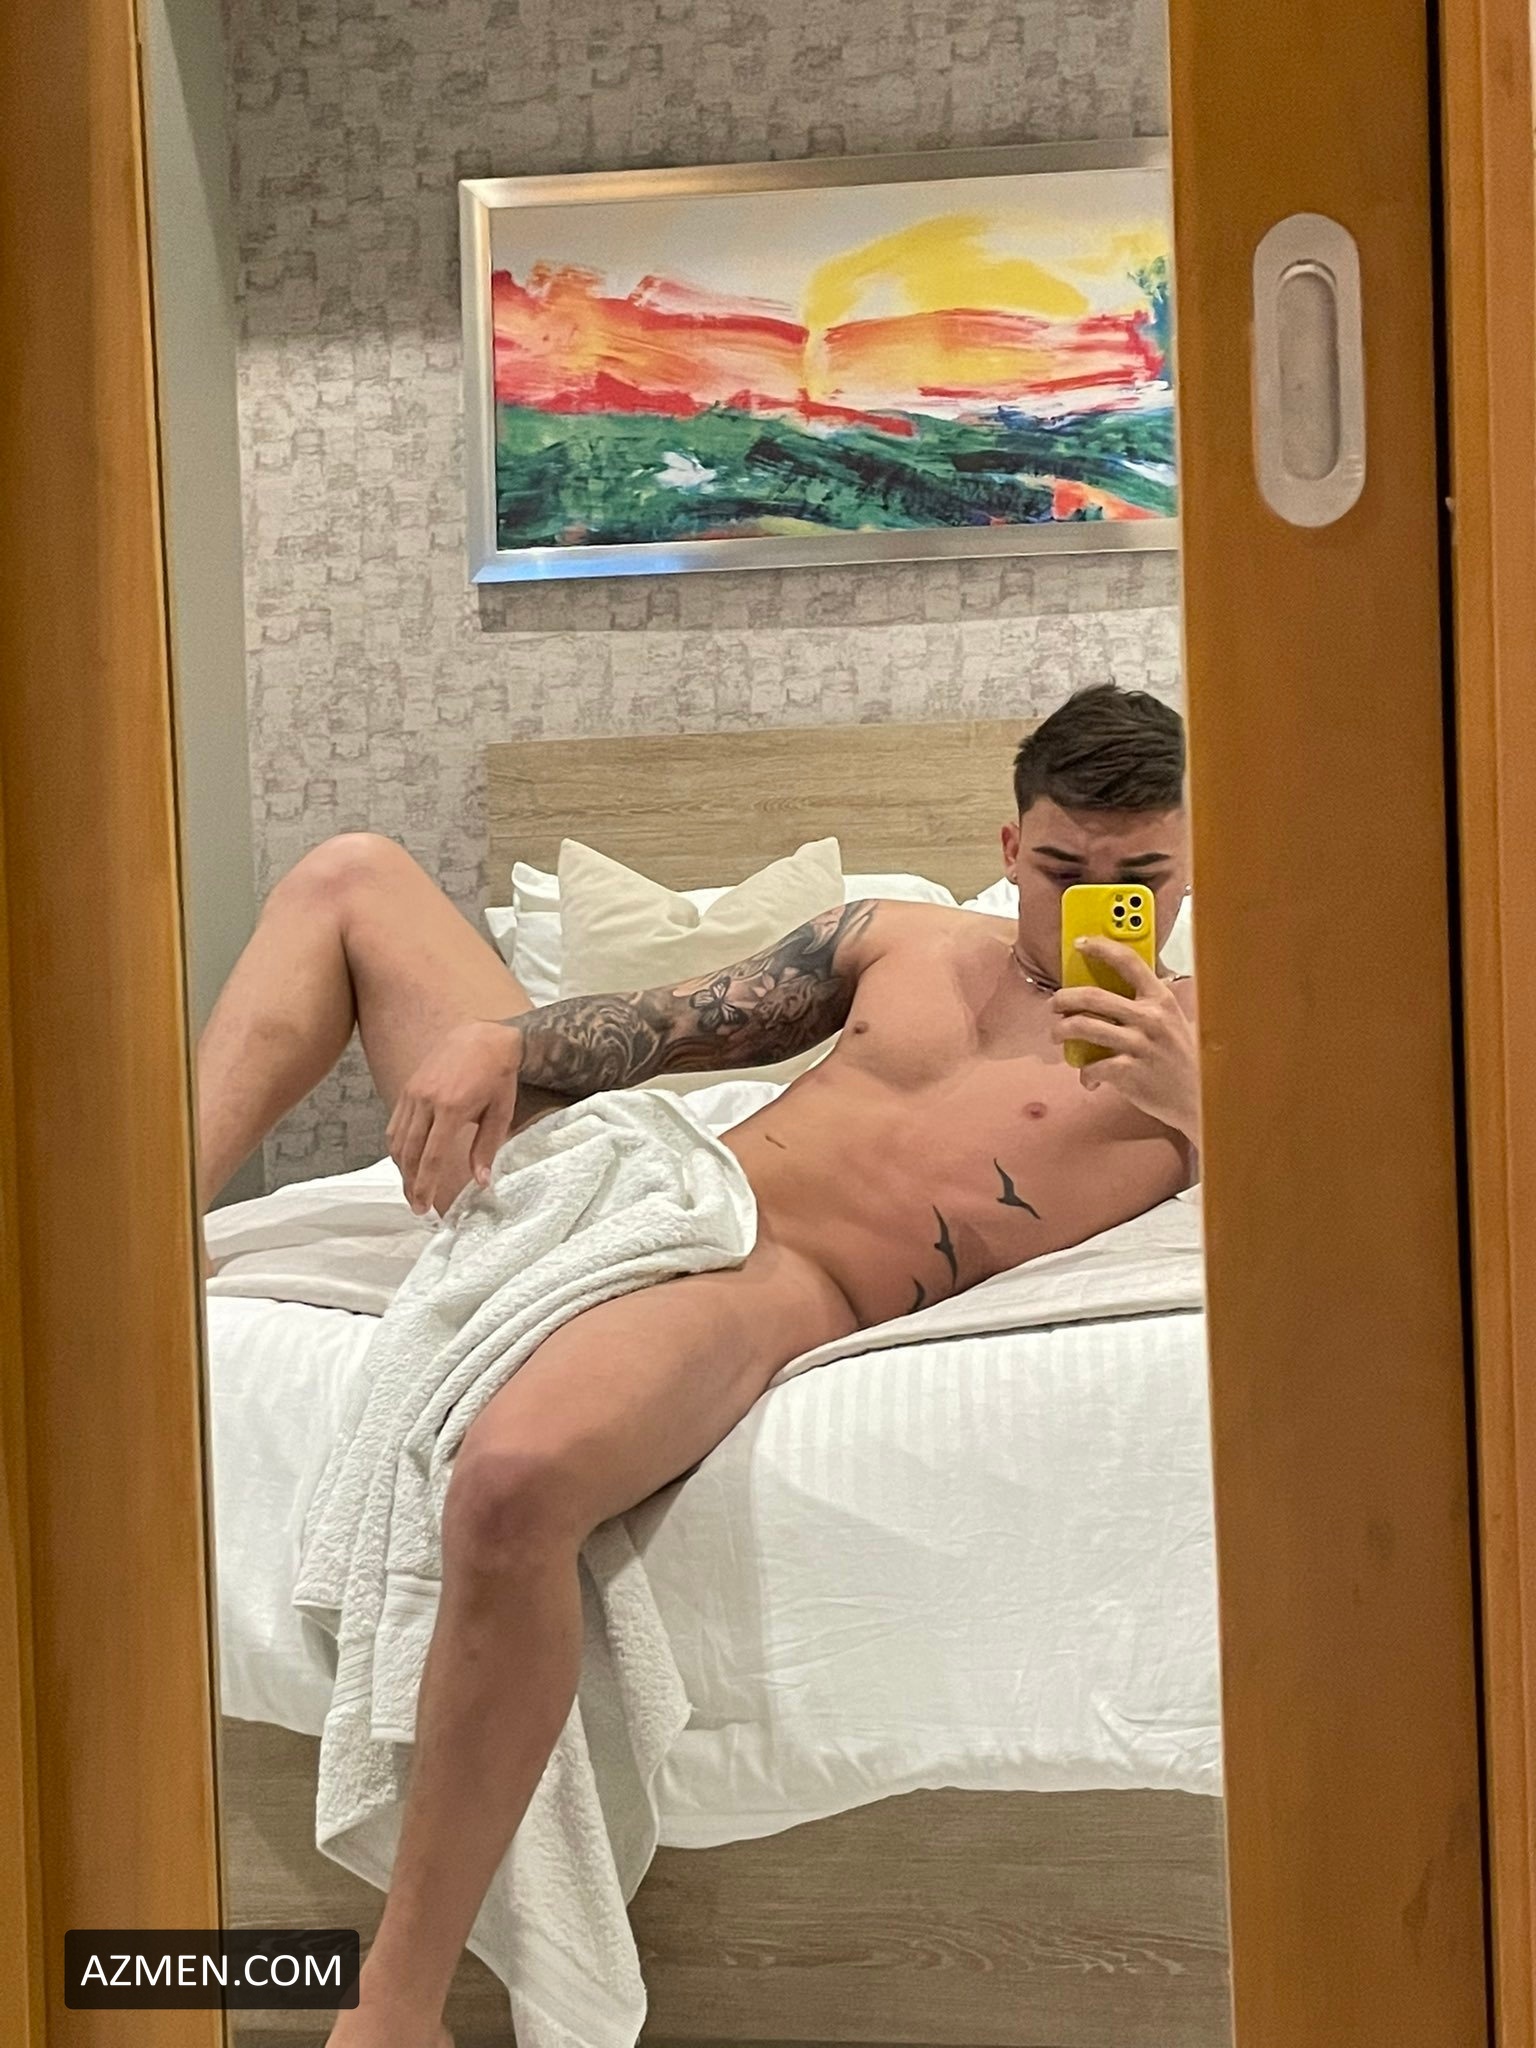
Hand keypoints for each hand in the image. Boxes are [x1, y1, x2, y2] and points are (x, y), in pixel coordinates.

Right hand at [386, 1021, 522, 1217]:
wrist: (483, 1036)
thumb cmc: (497, 1075)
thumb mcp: (500, 1112)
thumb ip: (487, 1148)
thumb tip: (481, 1182)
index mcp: (452, 1108)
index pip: (432, 1157)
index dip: (426, 1186)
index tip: (425, 1207)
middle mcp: (427, 1101)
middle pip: (409, 1153)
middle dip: (411, 1184)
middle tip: (417, 1207)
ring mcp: (413, 1093)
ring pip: (397, 1140)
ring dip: (402, 1169)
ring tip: (411, 1188)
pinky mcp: (408, 1088)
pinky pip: (395, 1124)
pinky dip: (397, 1147)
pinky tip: (405, 1161)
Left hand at [1048, 939, 1200, 1141]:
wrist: (1199, 1098)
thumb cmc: (1180, 1058)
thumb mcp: (1171, 1020)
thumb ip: (1146, 1003)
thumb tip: (1110, 988)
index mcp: (1160, 999)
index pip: (1128, 961)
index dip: (1100, 948)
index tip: (1080, 944)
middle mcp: (1150, 1017)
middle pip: (1092, 996)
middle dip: (1063, 998)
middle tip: (1055, 1004)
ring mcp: (1139, 1045)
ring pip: (1083, 1027)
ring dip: (1061, 1030)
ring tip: (1057, 1035)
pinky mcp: (1129, 1072)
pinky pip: (1091, 1066)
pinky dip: (1085, 1073)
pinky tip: (1089, 1077)